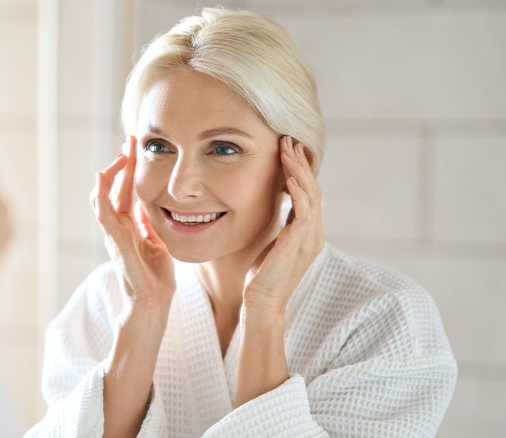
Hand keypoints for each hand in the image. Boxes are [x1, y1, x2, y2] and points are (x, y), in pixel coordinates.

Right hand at [90, 136, 175, 314]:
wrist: (153, 302)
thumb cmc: (155, 277)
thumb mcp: (157, 242)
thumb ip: (149, 224)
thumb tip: (148, 205)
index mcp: (128, 226)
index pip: (124, 190)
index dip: (129, 169)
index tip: (137, 148)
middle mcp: (117, 227)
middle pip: (113, 187)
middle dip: (121, 163)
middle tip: (132, 139)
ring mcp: (113, 233)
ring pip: (102, 196)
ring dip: (111, 172)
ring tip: (123, 153)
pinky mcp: (115, 240)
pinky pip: (102, 212)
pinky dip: (100, 193)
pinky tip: (103, 176)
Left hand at [243, 136, 324, 315]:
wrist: (263, 303)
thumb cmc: (262, 277)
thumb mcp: (273, 244)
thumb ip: (281, 227)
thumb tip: (275, 209)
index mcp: (309, 232)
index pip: (309, 192)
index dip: (300, 169)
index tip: (289, 148)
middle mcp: (315, 233)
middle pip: (313, 188)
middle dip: (300, 162)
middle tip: (289, 139)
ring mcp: (310, 238)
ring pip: (310, 194)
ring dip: (297, 169)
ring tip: (286, 148)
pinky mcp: (300, 243)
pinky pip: (304, 211)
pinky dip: (297, 192)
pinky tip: (288, 177)